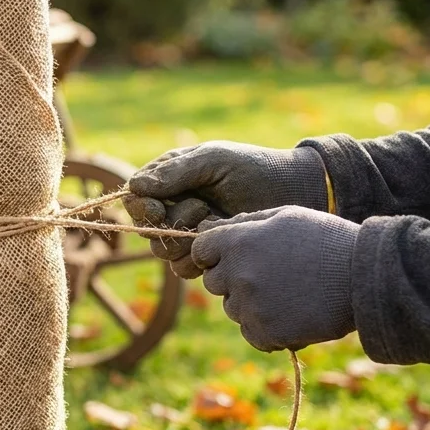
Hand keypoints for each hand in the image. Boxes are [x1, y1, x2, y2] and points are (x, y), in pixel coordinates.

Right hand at [123, 142, 328, 278]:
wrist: (294, 192)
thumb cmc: (254, 168)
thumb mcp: (213, 161)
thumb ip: (175, 173)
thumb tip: (134, 186)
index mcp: (170, 179)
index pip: (136, 198)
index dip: (140, 207)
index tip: (157, 207)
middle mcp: (175, 206)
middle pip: (146, 228)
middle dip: (168, 222)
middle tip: (201, 208)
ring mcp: (190, 233)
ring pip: (163, 250)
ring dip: (185, 239)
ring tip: (216, 219)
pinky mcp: (207, 255)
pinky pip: (184, 267)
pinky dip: (199, 256)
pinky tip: (222, 239)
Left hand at [190, 206, 357, 351]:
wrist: (364, 277)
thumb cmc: (327, 239)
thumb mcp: (286, 216)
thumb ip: (245, 223)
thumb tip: (209, 230)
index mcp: (239, 242)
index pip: (201, 250)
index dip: (216, 252)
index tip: (235, 255)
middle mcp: (238, 274)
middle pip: (214, 282)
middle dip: (234, 278)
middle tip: (271, 274)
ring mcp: (250, 306)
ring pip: (233, 308)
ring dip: (251, 304)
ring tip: (288, 292)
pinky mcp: (265, 333)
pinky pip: (250, 333)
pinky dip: (266, 329)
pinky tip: (291, 313)